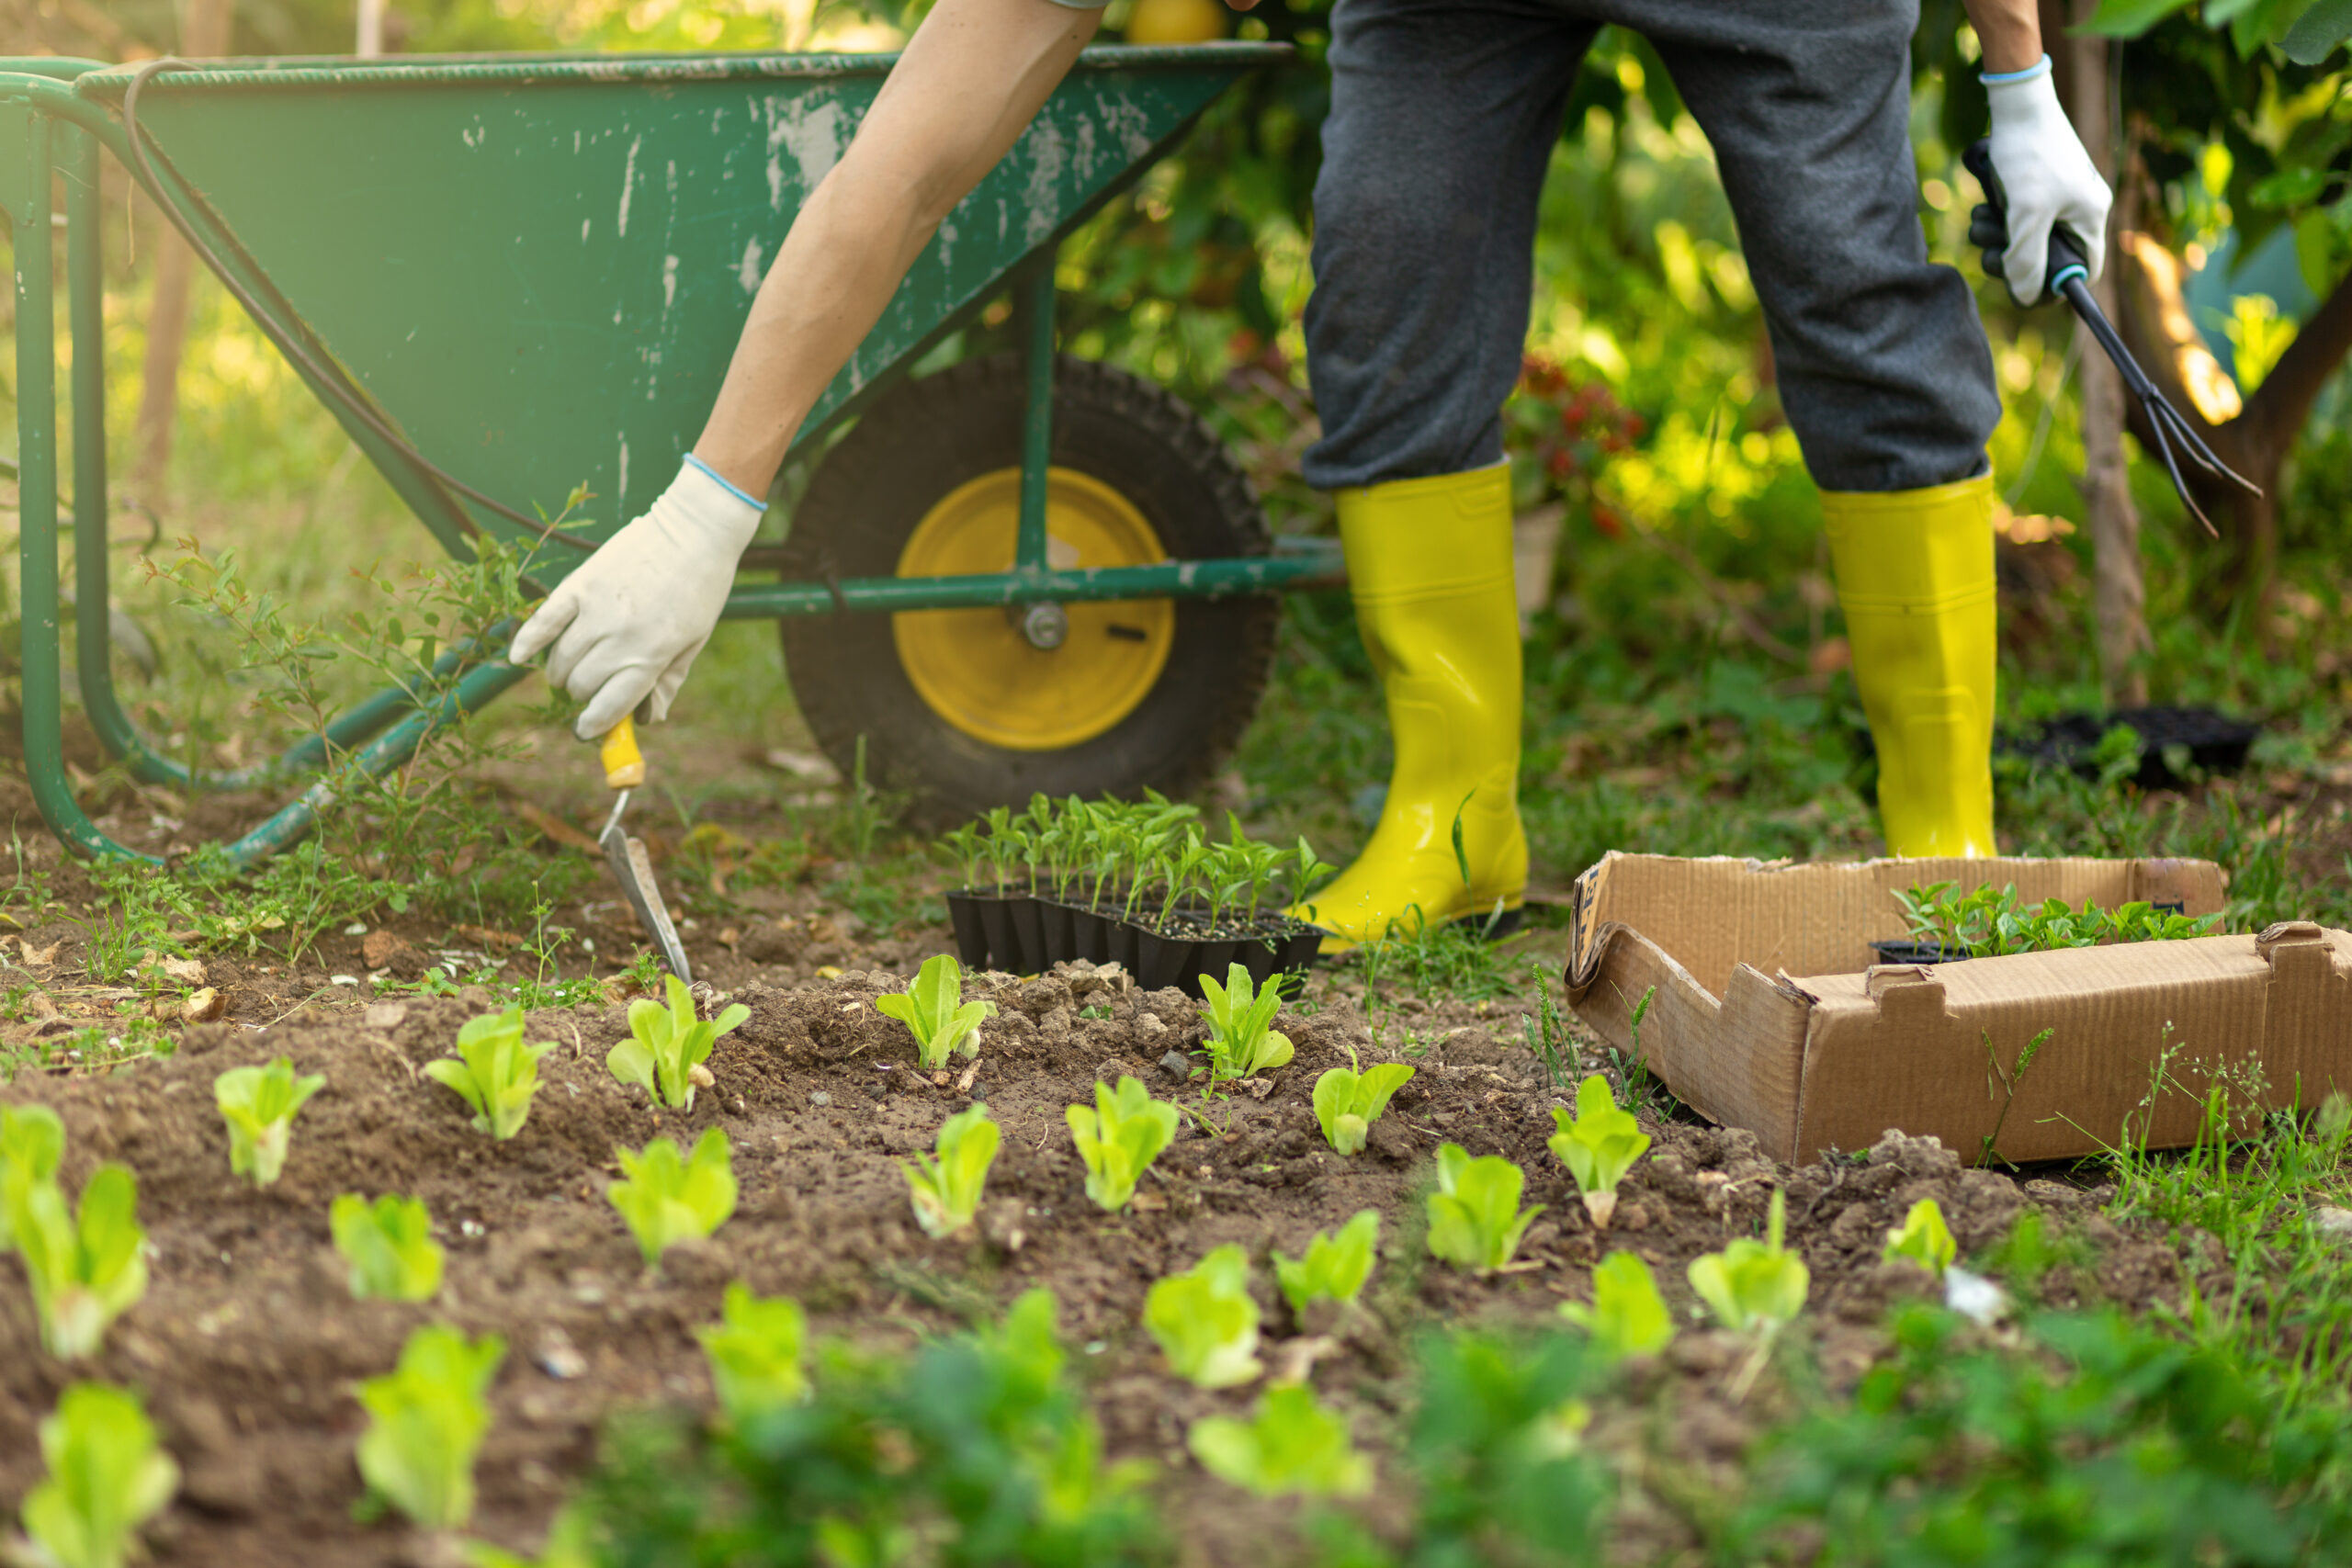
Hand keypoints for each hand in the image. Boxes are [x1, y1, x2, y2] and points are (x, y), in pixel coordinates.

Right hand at [507, 460, 761, 739]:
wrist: (694, 531)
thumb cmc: (699, 589)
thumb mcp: (695, 640)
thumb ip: (669, 680)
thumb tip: (649, 719)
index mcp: (652, 654)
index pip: (611, 704)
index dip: (596, 724)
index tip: (587, 730)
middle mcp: (621, 636)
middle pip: (582, 683)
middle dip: (582, 694)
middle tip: (588, 688)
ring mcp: (596, 609)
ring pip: (561, 659)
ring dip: (561, 673)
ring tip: (568, 672)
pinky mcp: (580, 583)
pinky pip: (544, 620)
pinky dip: (527, 641)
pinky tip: (518, 657)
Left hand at [1975, 58, 2110, 304]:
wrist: (2017, 104)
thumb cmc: (2028, 154)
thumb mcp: (2026, 213)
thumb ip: (2026, 259)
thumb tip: (2027, 298)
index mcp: (2090, 217)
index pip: (2083, 271)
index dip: (2054, 286)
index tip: (2022, 286)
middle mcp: (2079, 209)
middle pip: (2047, 258)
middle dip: (2012, 257)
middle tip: (1991, 246)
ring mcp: (2058, 198)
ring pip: (2025, 239)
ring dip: (1997, 237)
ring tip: (1982, 218)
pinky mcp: (2036, 187)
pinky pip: (2016, 219)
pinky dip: (1996, 218)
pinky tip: (1982, 208)